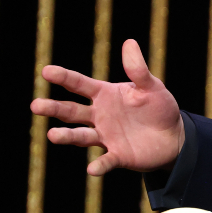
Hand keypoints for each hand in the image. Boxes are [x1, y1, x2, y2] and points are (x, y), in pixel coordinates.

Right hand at [30, 39, 184, 175]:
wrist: (174, 136)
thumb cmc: (160, 108)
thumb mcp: (152, 87)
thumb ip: (138, 70)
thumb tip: (129, 43)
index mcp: (105, 95)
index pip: (80, 85)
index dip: (64, 77)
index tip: (46, 71)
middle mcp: (99, 116)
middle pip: (71, 111)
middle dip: (53, 108)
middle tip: (36, 105)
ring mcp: (106, 136)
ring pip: (81, 136)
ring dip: (67, 136)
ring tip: (52, 135)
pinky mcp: (118, 155)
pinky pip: (106, 161)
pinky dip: (99, 165)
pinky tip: (92, 169)